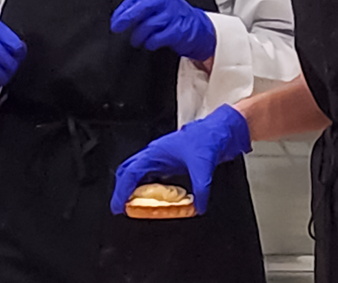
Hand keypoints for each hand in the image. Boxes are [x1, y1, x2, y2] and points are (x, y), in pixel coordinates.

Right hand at [110, 104, 250, 214]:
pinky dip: (147, 187)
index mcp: (156, 152)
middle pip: (128, 172)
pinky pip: (151, 176)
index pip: (131, 173)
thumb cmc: (207, 138)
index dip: (122, 191)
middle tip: (120, 207)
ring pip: (138, 173)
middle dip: (121, 190)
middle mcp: (155, 154)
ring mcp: (161, 158)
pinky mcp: (169, 162)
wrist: (219, 130)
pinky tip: (153, 198)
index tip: (118, 206)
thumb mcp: (203, 167)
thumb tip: (198, 208)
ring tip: (132, 204)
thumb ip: (201, 191)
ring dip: (132, 188)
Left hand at [111, 0, 215, 61]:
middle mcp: (167, 0)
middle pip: (142, 8)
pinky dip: (151, 42)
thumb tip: (120, 17)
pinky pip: (159, 37)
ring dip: (138, 35)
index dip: (123, 9)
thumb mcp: (158, 6)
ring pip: (149, 24)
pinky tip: (149, 44)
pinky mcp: (179, 29)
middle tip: (117, 28)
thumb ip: (142, 8)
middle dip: (126, 19)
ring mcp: (174, 14)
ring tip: (136, 40)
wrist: (200, 29)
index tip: (114, 19)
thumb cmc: (174, 18)